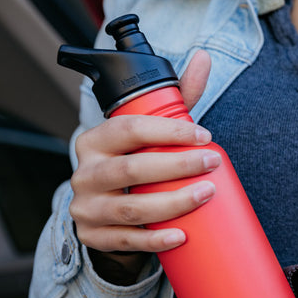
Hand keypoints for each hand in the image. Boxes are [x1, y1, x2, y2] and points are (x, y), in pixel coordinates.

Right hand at [69, 50, 214, 261]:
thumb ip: (176, 99)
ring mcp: (85, 207)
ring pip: (130, 207)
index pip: (130, 129)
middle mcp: (84, 172)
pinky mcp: (94, 236)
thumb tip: (203, 56)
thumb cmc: (138, 165)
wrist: (109, 214)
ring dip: (172, 203)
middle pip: (131, 169)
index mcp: (96, 140)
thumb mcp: (152, 134)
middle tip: (213, 163)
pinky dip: (156, 239)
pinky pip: (126, 240)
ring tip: (206, 195)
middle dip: (177, 166)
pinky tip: (182, 236)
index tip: (206, 136)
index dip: (169, 132)